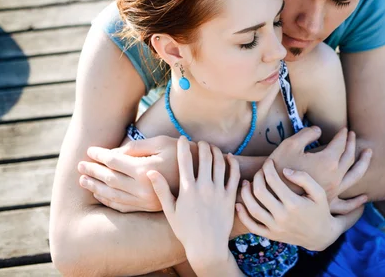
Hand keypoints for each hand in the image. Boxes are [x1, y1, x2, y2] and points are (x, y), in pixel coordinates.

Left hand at [78, 135, 179, 211]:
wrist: (202, 174)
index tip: (90, 150)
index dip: (100, 155)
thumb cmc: (181, 153)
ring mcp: (146, 200)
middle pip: (110, 179)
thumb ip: (137, 147)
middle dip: (93, 171)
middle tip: (80, 165)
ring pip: (113, 195)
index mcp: (145, 169)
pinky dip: (108, 200)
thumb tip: (115, 152)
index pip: (115, 161)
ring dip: (96, 187)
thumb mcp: (161, 142)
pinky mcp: (149, 208)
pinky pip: (123, 206)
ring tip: (83, 181)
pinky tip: (100, 194)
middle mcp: (143, 188)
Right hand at [148, 137, 240, 265]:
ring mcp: (219, 191)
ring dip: (216, 151)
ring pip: (220, 162)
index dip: (183, 146)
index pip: (184, 160)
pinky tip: (228, 158)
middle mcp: (204, 187)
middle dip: (202, 145)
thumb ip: (161, 189)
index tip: (182, 138)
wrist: (207, 246)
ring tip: (212, 148)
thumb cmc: (186, 230)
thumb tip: (150, 172)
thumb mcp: (170, 211)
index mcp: (187, 189)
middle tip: (200, 142)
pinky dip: (232, 163)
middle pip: (205, 157)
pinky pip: (234, 174)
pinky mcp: (230, 197)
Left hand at [236, 159, 365, 251]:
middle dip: (257, 177)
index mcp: (294, 204)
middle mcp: (282, 216)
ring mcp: (275, 228)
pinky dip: (242, 215)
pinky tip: (239, 204)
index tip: (269, 162)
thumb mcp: (318, 192)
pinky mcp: (271, 235)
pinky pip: (251, 226)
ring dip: (245, 193)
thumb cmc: (320, 209)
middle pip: (259, 192)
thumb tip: (284, 170)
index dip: (268, 167)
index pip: (273, 180)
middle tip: (259, 172)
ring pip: (252, 209)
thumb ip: (304, 178)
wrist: (321, 236)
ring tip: (246, 183)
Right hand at [267, 127, 372, 208]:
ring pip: (355, 176)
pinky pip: (347, 204)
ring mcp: (333, 191)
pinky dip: (357, 202)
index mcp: (328, 161)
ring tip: (368, 154)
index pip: (340, 143)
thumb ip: (307, 134)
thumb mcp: (290, 144)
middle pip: (349, 156)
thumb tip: (319, 130)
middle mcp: (335, 176)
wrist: (269, 193)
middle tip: (352, 135)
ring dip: (363, 163)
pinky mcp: (328, 203)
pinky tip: (363, 199)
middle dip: (351, 143)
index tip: (343, 128)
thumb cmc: (278, 167)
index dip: (342, 134)